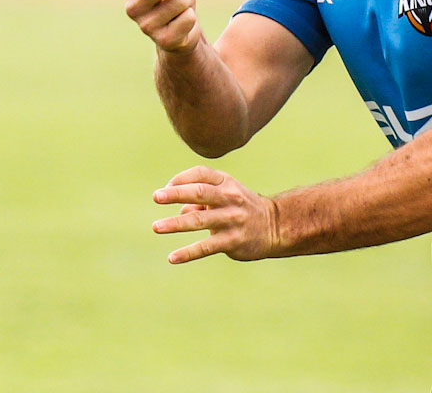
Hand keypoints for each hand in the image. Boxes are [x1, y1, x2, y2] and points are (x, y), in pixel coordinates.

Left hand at [152, 166, 281, 263]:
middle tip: (156, 197)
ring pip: (199, 220)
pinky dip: (188, 253)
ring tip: (156, 226)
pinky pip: (206, 247)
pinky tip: (172, 258)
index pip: (200, 174)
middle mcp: (230, 198)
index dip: (180, 179)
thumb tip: (180, 211)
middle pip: (199, 192)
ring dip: (175, 224)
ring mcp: (232, 220)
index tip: (165, 189)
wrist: (276, 226)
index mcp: (226, 183)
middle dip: (176, 194)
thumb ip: (201, 199)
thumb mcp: (225, 194)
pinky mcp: (232, 241)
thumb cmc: (241, 207)